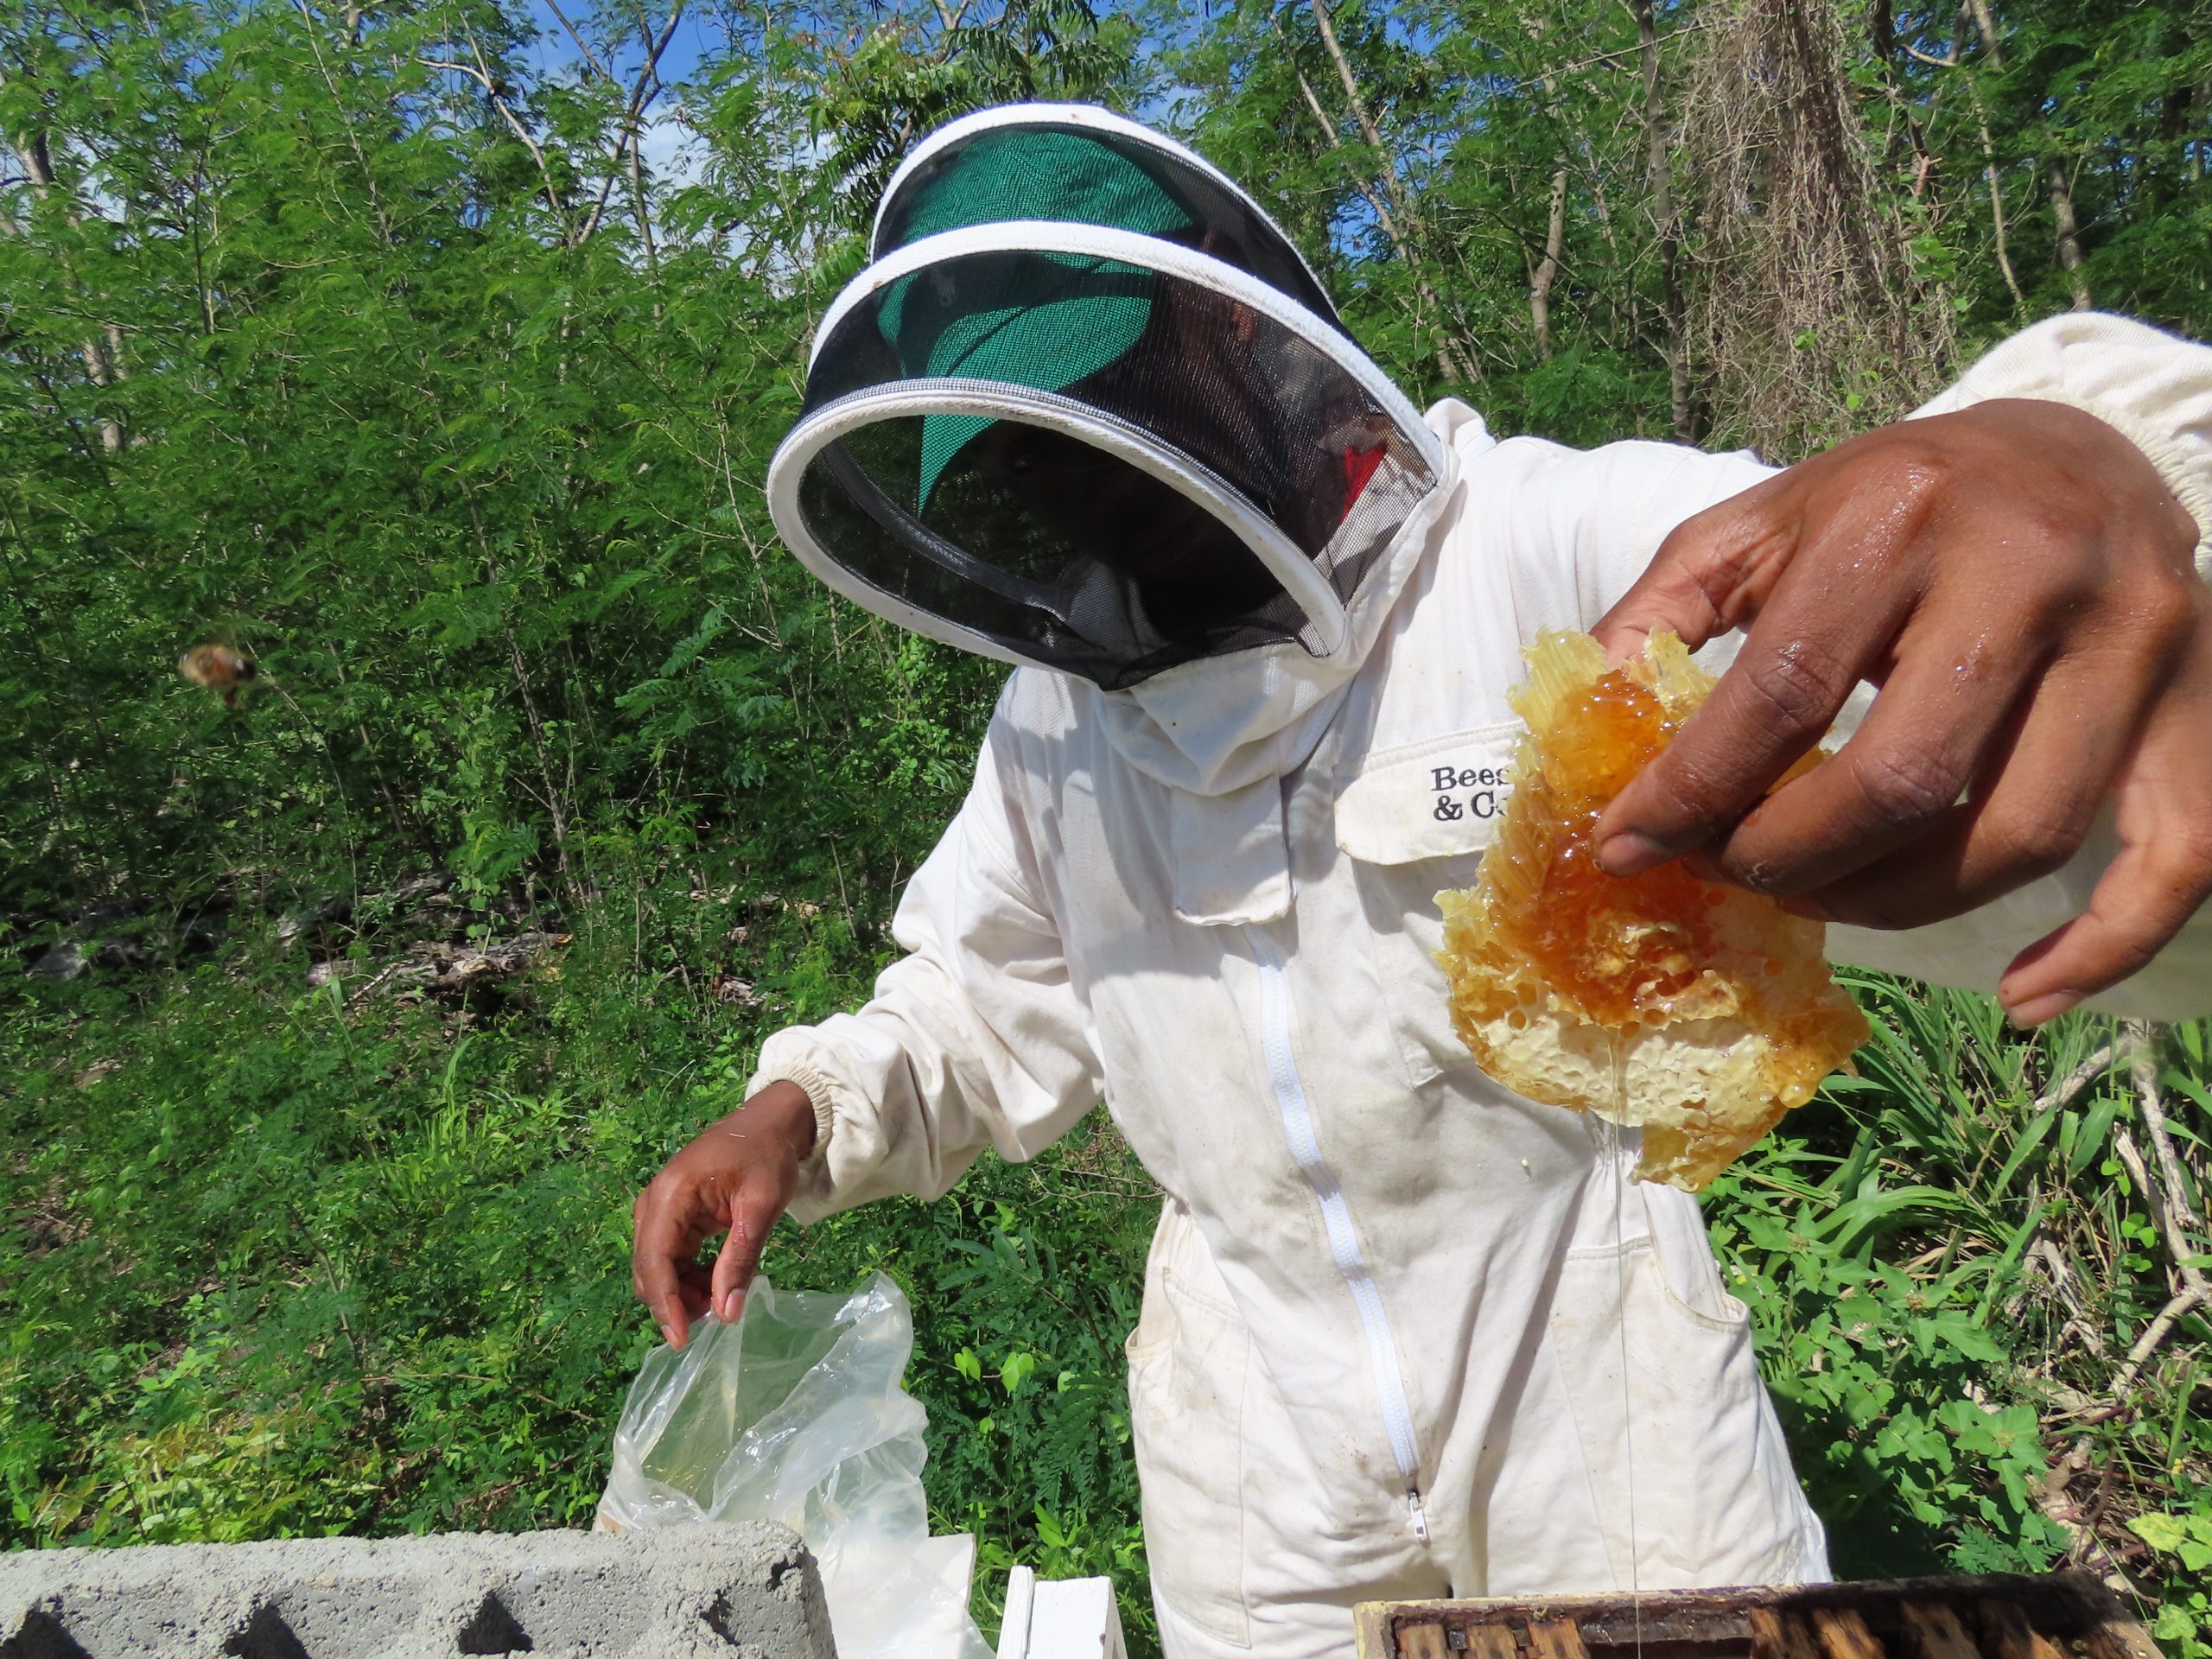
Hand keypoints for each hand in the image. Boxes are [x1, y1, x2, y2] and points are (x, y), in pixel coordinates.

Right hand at [631, 1080, 814, 1347]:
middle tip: (713, 1320)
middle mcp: (655, 1204)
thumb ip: (741, 1259)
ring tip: (721, 1300)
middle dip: (674, 1302)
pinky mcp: (674, 1218)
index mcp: (671, 1194)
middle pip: (648, 1268)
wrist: (770, 1123)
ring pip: (658, 1268)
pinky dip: (689, 1278)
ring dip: (683, 1292)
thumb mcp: (761, 1207)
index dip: (665, 1304)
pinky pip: (671, 1258)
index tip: (680, 1340)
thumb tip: (726, 1313)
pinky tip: (717, 1284)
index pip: (655, 1259)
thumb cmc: (767, 1157)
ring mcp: (661, 1210)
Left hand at [1592, 398, 2211, 1025]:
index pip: (1781, 693)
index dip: (1691, 792)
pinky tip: (2019, 999)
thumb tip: (1585, 728)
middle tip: (1732, 876)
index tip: (1627, 848)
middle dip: (1792, 858)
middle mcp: (2030, 571)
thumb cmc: (1894, 499)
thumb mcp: (1762, 520)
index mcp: (1901, 513)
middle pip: (1903, 779)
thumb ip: (1660, 612)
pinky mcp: (2198, 705)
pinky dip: (2099, 951)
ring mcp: (2135, 643)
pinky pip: (2175, 861)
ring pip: (2018, 833)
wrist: (2072, 446)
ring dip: (1901, 905)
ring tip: (1824, 903)